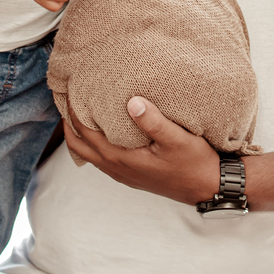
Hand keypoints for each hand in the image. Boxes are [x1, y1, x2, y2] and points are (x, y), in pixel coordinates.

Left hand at [63, 96, 219, 205]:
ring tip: (80, 107)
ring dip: (79, 131)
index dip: (73, 108)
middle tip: (66, 94)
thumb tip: (132, 101)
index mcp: (120, 157)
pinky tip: (102, 126)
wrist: (207, 187)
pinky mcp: (129, 173)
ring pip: (87, 152)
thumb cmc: (194, 163)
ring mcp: (121, 173)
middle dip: (68, 120)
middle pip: (77, 143)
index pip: (84, 130)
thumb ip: (153, 121)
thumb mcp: (177, 139)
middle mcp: (115, 167)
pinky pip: (100, 156)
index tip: (69, 86)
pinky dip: (91, 140)